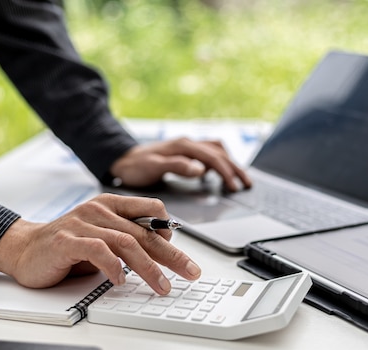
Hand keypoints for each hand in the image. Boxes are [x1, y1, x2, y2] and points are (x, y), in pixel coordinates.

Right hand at [0, 193, 200, 293]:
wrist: (23, 249)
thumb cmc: (66, 246)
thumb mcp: (102, 238)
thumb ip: (126, 240)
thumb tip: (161, 251)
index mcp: (111, 205)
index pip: (151, 210)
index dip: (168, 230)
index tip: (178, 253)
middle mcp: (98, 209)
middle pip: (144, 232)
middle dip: (171, 255)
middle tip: (190, 272)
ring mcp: (82, 223)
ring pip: (126, 242)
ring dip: (148, 267)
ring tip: (161, 285)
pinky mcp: (66, 240)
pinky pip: (97, 251)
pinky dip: (113, 267)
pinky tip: (120, 281)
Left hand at [110, 137, 251, 191]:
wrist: (122, 159)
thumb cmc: (135, 166)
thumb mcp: (154, 167)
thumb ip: (178, 166)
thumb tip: (201, 170)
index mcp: (184, 146)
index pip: (213, 157)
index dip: (227, 172)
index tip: (235, 187)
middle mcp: (188, 144)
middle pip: (220, 153)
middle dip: (235, 168)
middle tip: (246, 185)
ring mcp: (187, 147)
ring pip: (216, 151)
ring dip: (229, 164)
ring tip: (239, 179)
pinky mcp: (185, 153)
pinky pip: (208, 153)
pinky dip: (219, 162)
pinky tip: (218, 174)